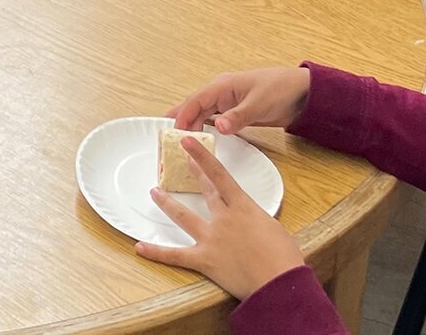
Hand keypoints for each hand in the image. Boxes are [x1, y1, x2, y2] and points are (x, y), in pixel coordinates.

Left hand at [135, 137, 305, 300]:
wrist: (279, 282)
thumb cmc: (285, 258)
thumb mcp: (274, 229)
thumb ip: (257, 221)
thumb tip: (252, 224)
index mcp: (244, 207)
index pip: (220, 175)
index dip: (203, 157)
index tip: (189, 142)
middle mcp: (224, 218)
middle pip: (205, 191)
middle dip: (193, 174)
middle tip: (182, 160)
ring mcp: (211, 238)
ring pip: (184, 216)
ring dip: (168, 203)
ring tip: (155, 192)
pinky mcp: (204, 260)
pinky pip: (176, 255)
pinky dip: (157, 252)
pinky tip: (140, 247)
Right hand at [168, 66, 311, 134]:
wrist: (302, 91)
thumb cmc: (280, 89)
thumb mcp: (259, 104)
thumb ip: (238, 116)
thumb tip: (218, 127)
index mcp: (223, 86)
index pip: (195, 100)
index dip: (182, 115)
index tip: (172, 132)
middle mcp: (221, 92)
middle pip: (194, 106)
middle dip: (180, 120)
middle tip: (167, 138)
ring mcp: (228, 101)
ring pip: (202, 112)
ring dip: (191, 124)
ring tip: (178, 140)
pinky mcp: (235, 110)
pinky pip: (213, 117)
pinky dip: (204, 126)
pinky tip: (199, 136)